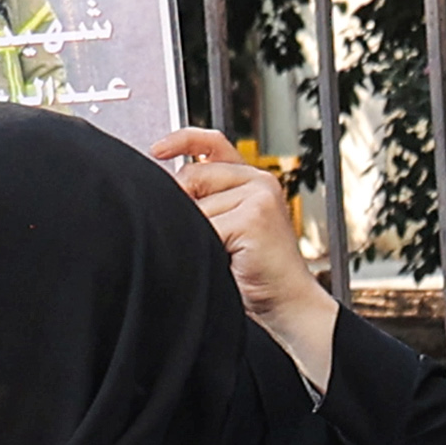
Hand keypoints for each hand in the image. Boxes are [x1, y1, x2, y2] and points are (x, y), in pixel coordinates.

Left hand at [164, 131, 342, 383]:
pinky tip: (228, 260)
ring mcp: (259, 196)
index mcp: (251, 180)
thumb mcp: (226, 229)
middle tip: (206, 236)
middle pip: (192, 175)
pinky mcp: (255, 215)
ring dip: (199, 235)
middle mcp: (258, 181)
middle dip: (185, 206)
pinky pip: (207, 227)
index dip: (181, 141)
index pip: (211, 145)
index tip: (156, 149)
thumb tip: (164, 189)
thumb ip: (206, 202)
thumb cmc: (256, 274)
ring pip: (196, 205)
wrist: (289, 304)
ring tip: (225, 254)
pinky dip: (208, 248)